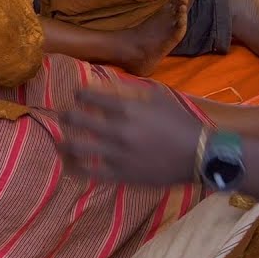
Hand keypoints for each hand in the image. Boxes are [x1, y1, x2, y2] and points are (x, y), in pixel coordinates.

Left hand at [59, 84, 202, 186]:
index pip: (90, 96)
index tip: (76, 94)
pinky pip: (90, 173)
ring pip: (77, 147)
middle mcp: (118, 130)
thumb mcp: (158, 96)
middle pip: (77, 119)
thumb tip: (109, 82)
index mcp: (127, 108)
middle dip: (66, 115)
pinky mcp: (121, 175)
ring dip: (63, 142)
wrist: (199, 154)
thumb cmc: (180, 122)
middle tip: (63, 115)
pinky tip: (69, 165)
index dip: (79, 94)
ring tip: (59, 140)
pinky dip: (76, 168)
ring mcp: (118, 154)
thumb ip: (132, 89)